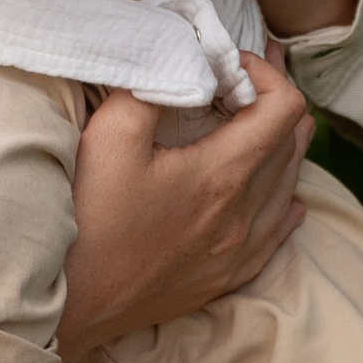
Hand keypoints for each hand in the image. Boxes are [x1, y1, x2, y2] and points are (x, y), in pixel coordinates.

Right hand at [54, 56, 313, 362]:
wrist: (68, 302)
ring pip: (290, 185)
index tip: (226, 65)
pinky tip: (274, 193)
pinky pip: (278, 231)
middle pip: (294, 142)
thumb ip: (154, 85)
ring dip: (279, 145)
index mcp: (223, 174)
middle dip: (272, 99)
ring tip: (252, 121)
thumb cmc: (85, 217)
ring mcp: (240, 251)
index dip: (265, 73)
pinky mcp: (227, 277)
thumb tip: (185, 60)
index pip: (285, 107)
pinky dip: (282, 198)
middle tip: (241, 80)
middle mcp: (244, 215)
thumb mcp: (110, 135)